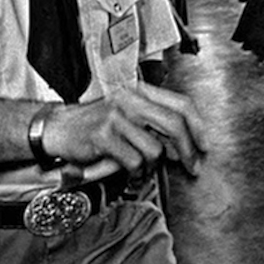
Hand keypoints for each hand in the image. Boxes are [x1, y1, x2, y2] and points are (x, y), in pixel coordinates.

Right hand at [41, 84, 208, 177]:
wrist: (59, 128)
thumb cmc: (96, 125)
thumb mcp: (127, 116)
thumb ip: (155, 125)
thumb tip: (185, 147)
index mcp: (139, 91)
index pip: (181, 104)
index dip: (198, 126)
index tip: (205, 146)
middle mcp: (129, 100)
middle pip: (174, 125)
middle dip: (188, 151)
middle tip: (192, 167)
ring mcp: (115, 117)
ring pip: (154, 148)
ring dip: (152, 165)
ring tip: (140, 166)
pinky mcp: (103, 136)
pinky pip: (133, 161)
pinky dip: (134, 171)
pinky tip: (126, 169)